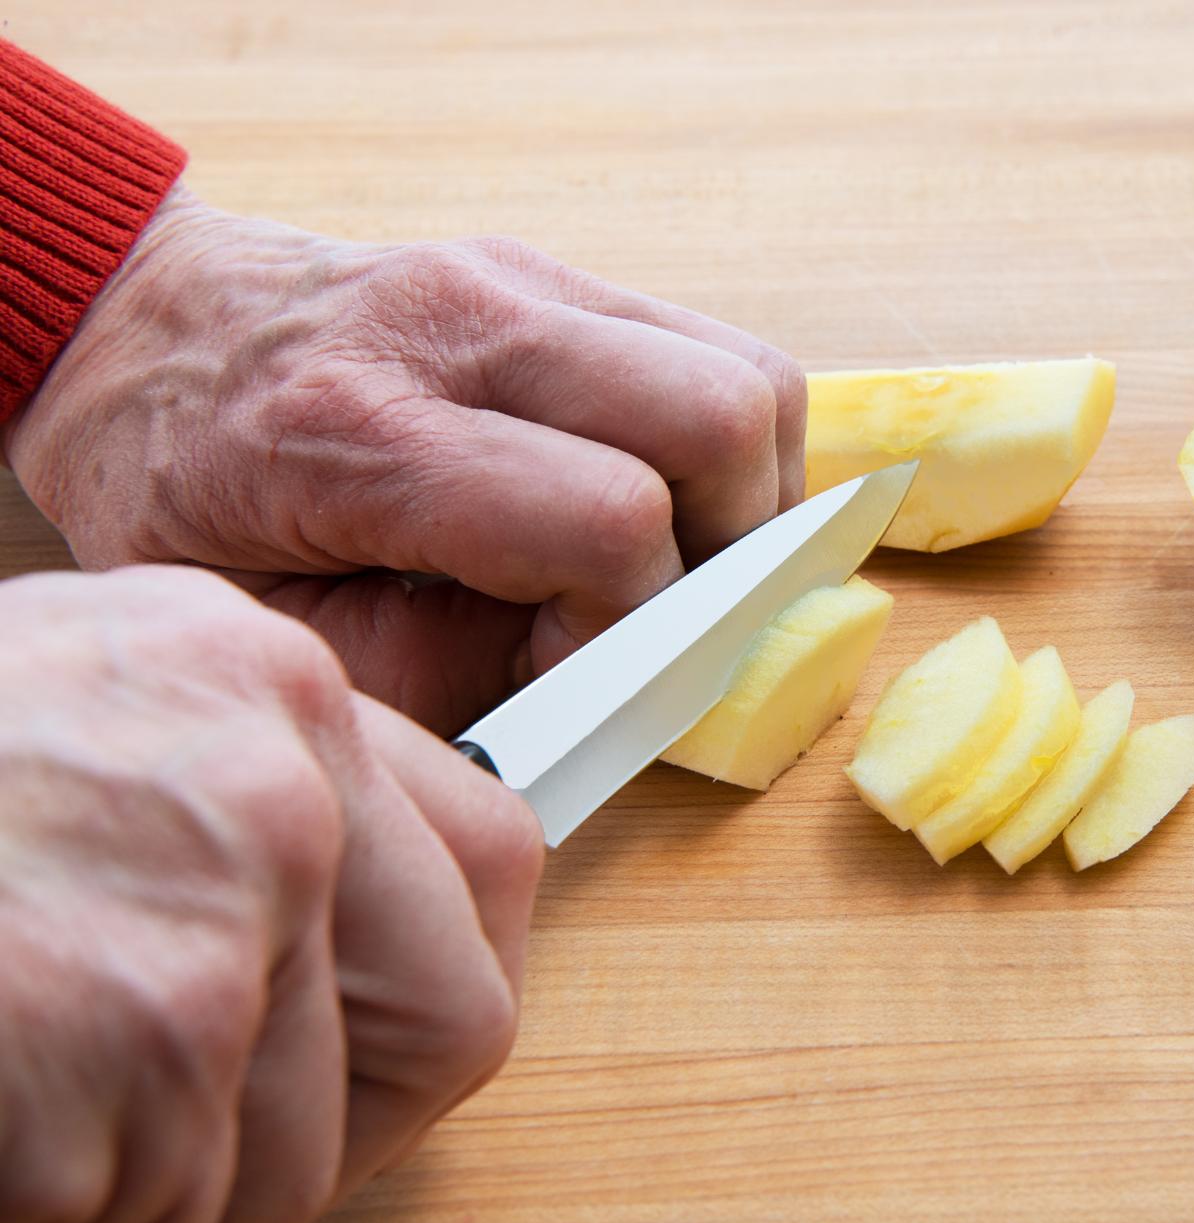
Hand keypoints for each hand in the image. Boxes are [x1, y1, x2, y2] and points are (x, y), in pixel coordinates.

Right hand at [0, 565, 543, 1222]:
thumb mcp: (71, 736)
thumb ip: (218, 807)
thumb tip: (352, 941)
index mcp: (251, 678)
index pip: (486, 856)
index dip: (428, 993)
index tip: (370, 1061)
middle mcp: (270, 761)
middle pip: (453, 1022)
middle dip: (327, 1139)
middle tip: (188, 1180)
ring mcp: (221, 894)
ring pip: (303, 1156)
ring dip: (166, 1217)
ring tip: (34, 1171)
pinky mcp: (144, 1036)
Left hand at [2, 186, 804, 733]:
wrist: (133, 328)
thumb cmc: (188, 498)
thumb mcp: (287, 633)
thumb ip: (453, 669)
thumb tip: (609, 671)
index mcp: (361, 429)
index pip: (607, 520)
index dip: (628, 626)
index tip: (570, 665)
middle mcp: (459, 324)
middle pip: (716, 421)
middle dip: (728, 547)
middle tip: (660, 610)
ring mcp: (519, 278)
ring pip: (749, 375)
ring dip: (750, 490)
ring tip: (677, 556)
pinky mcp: (555, 271)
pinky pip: (716, 349)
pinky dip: (726, 441)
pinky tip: (662, 496)